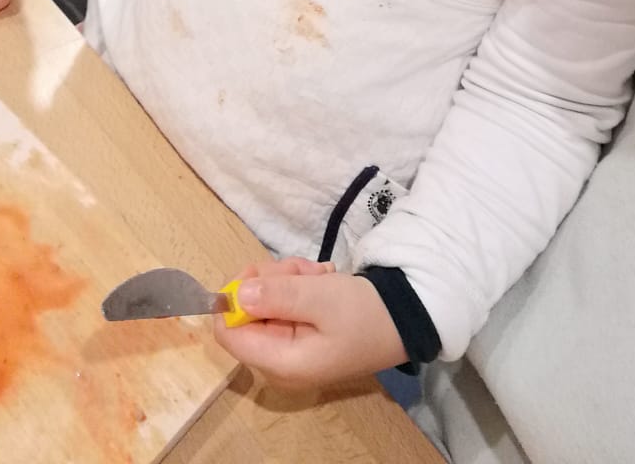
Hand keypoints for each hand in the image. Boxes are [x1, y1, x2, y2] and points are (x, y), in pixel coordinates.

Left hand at [214, 259, 405, 388]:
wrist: (406, 319)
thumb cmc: (364, 312)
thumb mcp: (322, 298)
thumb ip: (277, 296)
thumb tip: (236, 294)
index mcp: (280, 364)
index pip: (228, 334)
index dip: (233, 299)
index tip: (257, 272)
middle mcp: (279, 363)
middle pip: (248, 314)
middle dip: (270, 282)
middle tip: (302, 270)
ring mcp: (291, 349)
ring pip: (265, 301)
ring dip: (287, 278)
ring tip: (319, 273)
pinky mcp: (302, 335)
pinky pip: (284, 303)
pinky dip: (299, 285)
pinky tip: (322, 279)